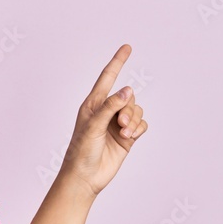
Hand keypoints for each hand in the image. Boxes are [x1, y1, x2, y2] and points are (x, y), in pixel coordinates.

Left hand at [61, 44, 147, 197]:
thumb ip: (110, 106)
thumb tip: (127, 89)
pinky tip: (130, 137)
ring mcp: (117, 123)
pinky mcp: (127, 136)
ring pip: (137, 110)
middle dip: (129, 108)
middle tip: (121, 123)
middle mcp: (106, 111)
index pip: (107, 77)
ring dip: (134, 120)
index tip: (127, 47)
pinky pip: (142, 124)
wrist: (86, 176)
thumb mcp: (93, 125)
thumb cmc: (81, 151)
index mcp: (93, 104)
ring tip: (124, 132)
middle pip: (128, 97)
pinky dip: (139, 128)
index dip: (118, 61)